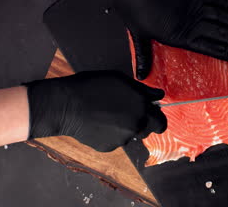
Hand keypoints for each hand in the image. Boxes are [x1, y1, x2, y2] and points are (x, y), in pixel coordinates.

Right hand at [24, 71, 165, 151]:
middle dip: (143, 124)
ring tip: (108, 115)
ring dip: (126, 128)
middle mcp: (136, 125)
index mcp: (142, 107)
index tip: (152, 115)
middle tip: (128, 114)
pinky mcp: (109, 147)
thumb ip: (143, 90)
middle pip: (148, 130)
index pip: (161, 122)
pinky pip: (115, 141)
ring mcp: (123, 138)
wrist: (66, 105)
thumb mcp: (121, 80)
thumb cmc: (92, 86)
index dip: (157, 118)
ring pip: (131, 135)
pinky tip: (98, 123)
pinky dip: (110, 134)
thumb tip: (159, 95)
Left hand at [92, 0, 227, 79]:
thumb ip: (145, 55)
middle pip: (221, 34)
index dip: (226, 52)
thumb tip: (141, 76)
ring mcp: (195, 7)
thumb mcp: (138, 35)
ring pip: (223, 18)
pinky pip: (217, 0)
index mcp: (180, 37)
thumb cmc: (133, 7)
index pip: (209, 48)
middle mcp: (192, 23)